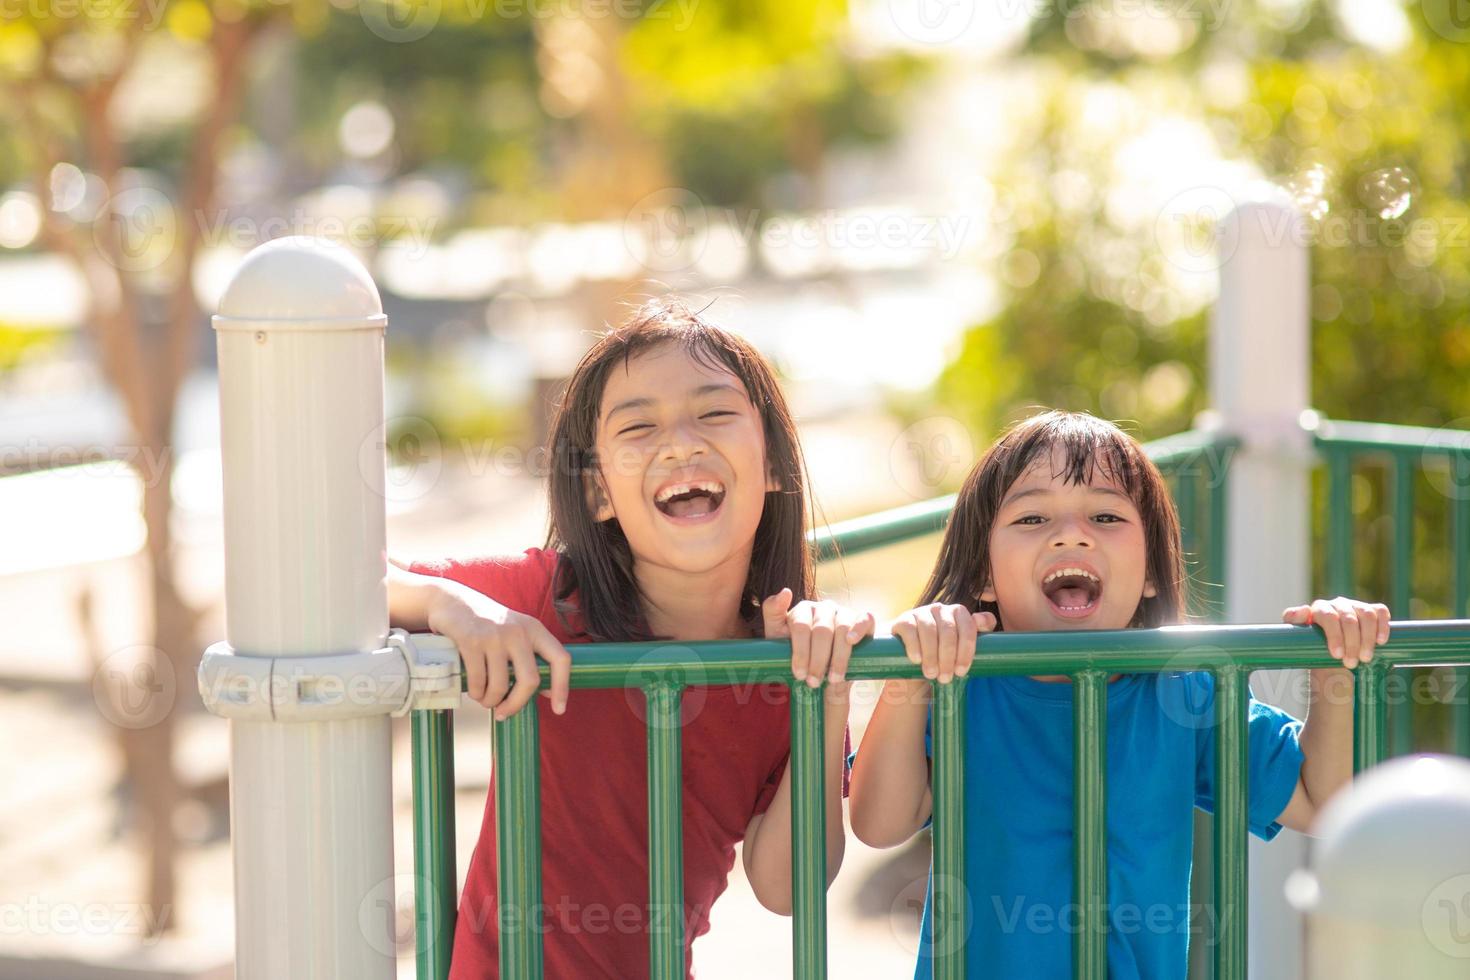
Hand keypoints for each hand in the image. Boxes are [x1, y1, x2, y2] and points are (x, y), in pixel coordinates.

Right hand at [429, 589, 570, 718]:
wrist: (452, 600)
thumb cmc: (487, 623)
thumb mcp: (515, 630)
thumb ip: (530, 655)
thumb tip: (545, 691)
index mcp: (535, 629)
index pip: (560, 659)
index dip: (563, 687)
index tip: (559, 710)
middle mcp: (519, 632)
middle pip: (530, 681)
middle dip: (516, 704)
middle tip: (504, 713)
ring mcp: (495, 636)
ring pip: (501, 686)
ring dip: (491, 701)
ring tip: (485, 700)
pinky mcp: (471, 641)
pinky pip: (478, 681)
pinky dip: (476, 693)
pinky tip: (474, 691)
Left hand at [762, 589, 875, 688]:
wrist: (825, 671)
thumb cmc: (799, 653)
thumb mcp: (779, 638)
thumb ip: (773, 613)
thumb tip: (785, 591)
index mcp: (803, 611)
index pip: (800, 626)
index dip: (800, 652)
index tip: (799, 674)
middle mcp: (823, 608)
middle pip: (821, 630)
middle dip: (817, 659)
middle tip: (813, 682)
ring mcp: (844, 612)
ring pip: (842, 627)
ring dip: (838, 656)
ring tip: (833, 678)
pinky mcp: (863, 619)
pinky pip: (865, 618)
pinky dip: (859, 628)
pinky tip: (851, 642)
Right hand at [891, 603, 996, 682]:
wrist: (909, 652)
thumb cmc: (941, 649)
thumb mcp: (961, 643)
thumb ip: (979, 631)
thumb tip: (987, 621)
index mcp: (958, 612)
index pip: (968, 628)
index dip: (966, 651)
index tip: (961, 671)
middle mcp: (940, 608)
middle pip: (948, 631)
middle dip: (948, 657)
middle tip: (945, 678)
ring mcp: (921, 612)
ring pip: (929, 631)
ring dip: (931, 655)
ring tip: (931, 674)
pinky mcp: (903, 619)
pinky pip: (910, 630)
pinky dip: (914, 646)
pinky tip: (917, 660)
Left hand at [1281, 596, 1390, 669]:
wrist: (1332, 654)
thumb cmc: (1313, 646)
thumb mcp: (1298, 637)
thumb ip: (1294, 621)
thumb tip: (1303, 610)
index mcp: (1319, 609)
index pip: (1328, 616)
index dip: (1334, 635)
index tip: (1337, 655)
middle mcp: (1338, 604)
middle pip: (1349, 619)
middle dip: (1352, 643)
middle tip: (1351, 664)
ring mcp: (1356, 606)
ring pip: (1367, 616)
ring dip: (1368, 638)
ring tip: (1365, 658)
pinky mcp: (1372, 610)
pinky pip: (1381, 612)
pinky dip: (1383, 626)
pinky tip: (1381, 642)